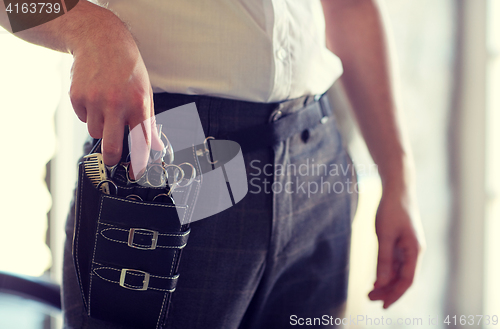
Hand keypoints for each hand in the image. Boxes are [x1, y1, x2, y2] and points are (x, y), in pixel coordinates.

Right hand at [69, 18, 161, 176]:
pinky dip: (89, 113)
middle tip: (112, 159)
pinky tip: (95, 97)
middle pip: (111, 146)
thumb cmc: (127, 68)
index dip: (138, 162)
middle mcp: (116, 103)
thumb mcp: (146, 92)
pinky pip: (83, 118)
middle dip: (112, 158)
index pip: (140, 141)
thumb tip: (157, 146)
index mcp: (138, 103)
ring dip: (102, 127)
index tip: (136, 174)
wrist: (101, 41)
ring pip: (95, 132)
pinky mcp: (77, 97)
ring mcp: (94, 100)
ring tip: (107, 107)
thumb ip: (149, 121)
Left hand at [368, 188, 424, 307]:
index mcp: (415, 251)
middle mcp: (415, 251)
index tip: (382, 305)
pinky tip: (376, 278)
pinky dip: (386, 272)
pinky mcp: (402, 242)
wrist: (398, 189)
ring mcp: (409, 247)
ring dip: (386, 282)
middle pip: (403, 278)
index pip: (407, 281)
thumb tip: (381, 282)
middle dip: (387, 291)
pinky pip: (396, 262)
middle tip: (369, 298)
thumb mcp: (384, 235)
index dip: (395, 295)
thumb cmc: (391, 209)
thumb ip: (383, 259)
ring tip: (370, 291)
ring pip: (399, 271)